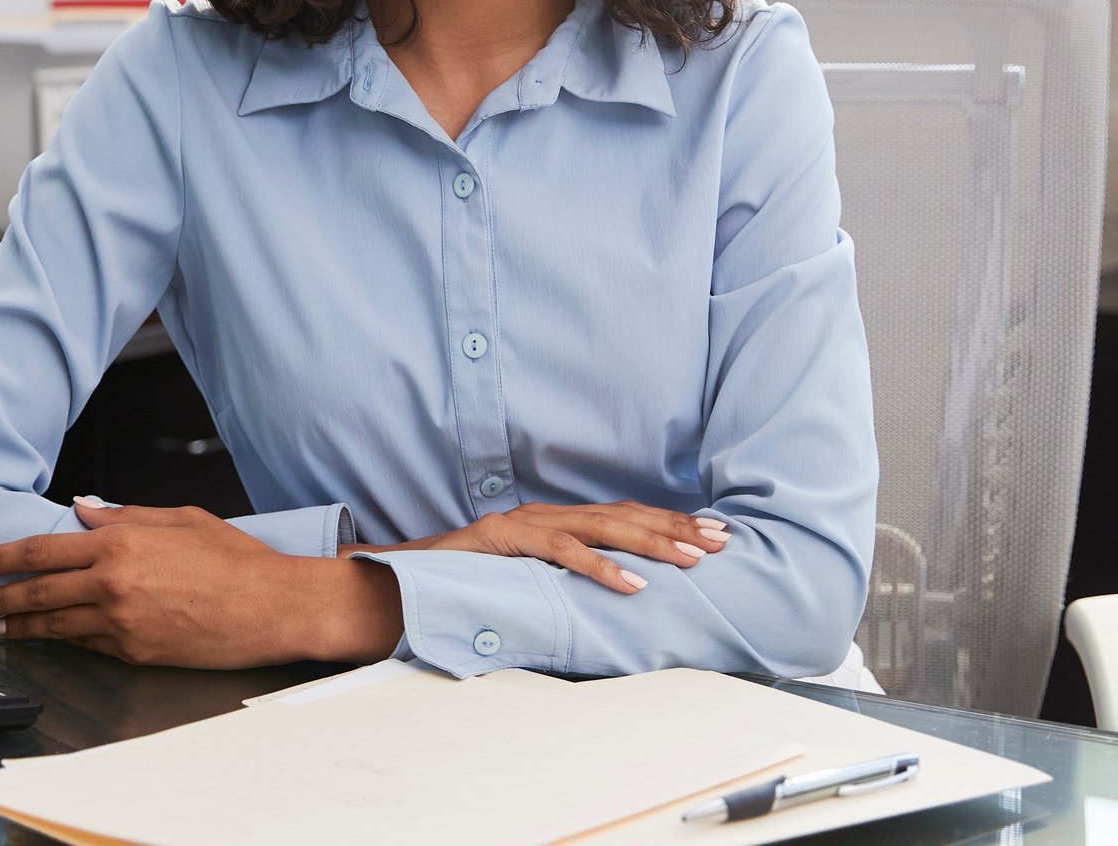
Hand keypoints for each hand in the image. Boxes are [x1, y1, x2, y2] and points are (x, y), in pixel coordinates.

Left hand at [0, 499, 395, 667]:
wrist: (273, 606)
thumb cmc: (235, 559)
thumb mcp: (180, 519)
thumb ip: (124, 515)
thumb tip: (81, 508)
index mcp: (121, 542)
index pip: (40, 551)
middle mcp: (114, 582)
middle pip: (34, 592)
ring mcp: (122, 622)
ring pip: (52, 625)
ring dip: (15, 627)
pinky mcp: (135, 653)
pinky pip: (87, 646)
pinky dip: (61, 641)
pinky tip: (43, 639)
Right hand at [347, 502, 730, 596]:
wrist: (395, 584)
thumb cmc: (461, 590)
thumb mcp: (523, 585)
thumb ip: (560, 584)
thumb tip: (615, 602)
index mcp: (553, 523)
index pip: (623, 518)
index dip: (670, 524)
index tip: (715, 535)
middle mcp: (543, 515)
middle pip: (622, 515)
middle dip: (676, 527)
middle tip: (722, 541)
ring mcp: (523, 523)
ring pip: (600, 526)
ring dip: (651, 542)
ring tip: (691, 560)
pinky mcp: (502, 538)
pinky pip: (560, 550)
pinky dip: (600, 567)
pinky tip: (633, 583)